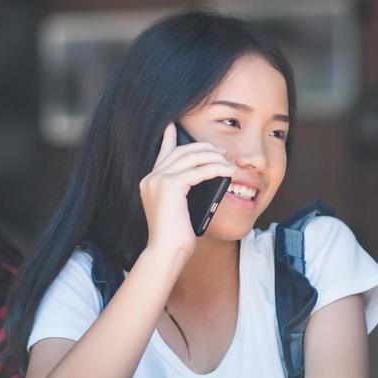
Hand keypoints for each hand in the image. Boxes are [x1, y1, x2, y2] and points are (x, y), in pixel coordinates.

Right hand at [139, 124, 234, 258]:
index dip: (168, 139)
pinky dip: (215, 169)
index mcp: (150, 182)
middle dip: (203, 148)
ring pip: (191, 157)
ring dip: (213, 158)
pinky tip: (228, 172)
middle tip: (220, 151)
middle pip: (181, 151)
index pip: (163, 154)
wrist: (166, 252)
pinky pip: (198, 171)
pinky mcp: (171, 185)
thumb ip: (183, 191)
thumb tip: (205, 176)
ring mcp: (159, 180)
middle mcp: (151, 178)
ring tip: (228, 162)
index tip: (172, 126)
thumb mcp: (177, 209)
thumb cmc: (174, 237)